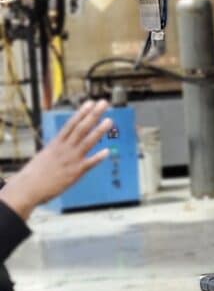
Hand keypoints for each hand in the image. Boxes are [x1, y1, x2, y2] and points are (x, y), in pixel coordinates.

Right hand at [0, 100, 113, 219]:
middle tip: (103, 104)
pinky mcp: (75, 173)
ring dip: (99, 131)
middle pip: (81, 128)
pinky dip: (98, 158)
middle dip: (93, 115)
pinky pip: (89, 164)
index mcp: (56, 143)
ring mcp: (71, 160)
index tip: (90, 103)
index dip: (82, 113)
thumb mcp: (45, 156)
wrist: (28, 187)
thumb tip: (61, 145)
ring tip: (109, 120)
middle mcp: (64, 148)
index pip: (71, 124)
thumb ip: (56, 150)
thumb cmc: (34, 174)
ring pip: (87, 142)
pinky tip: (107, 151)